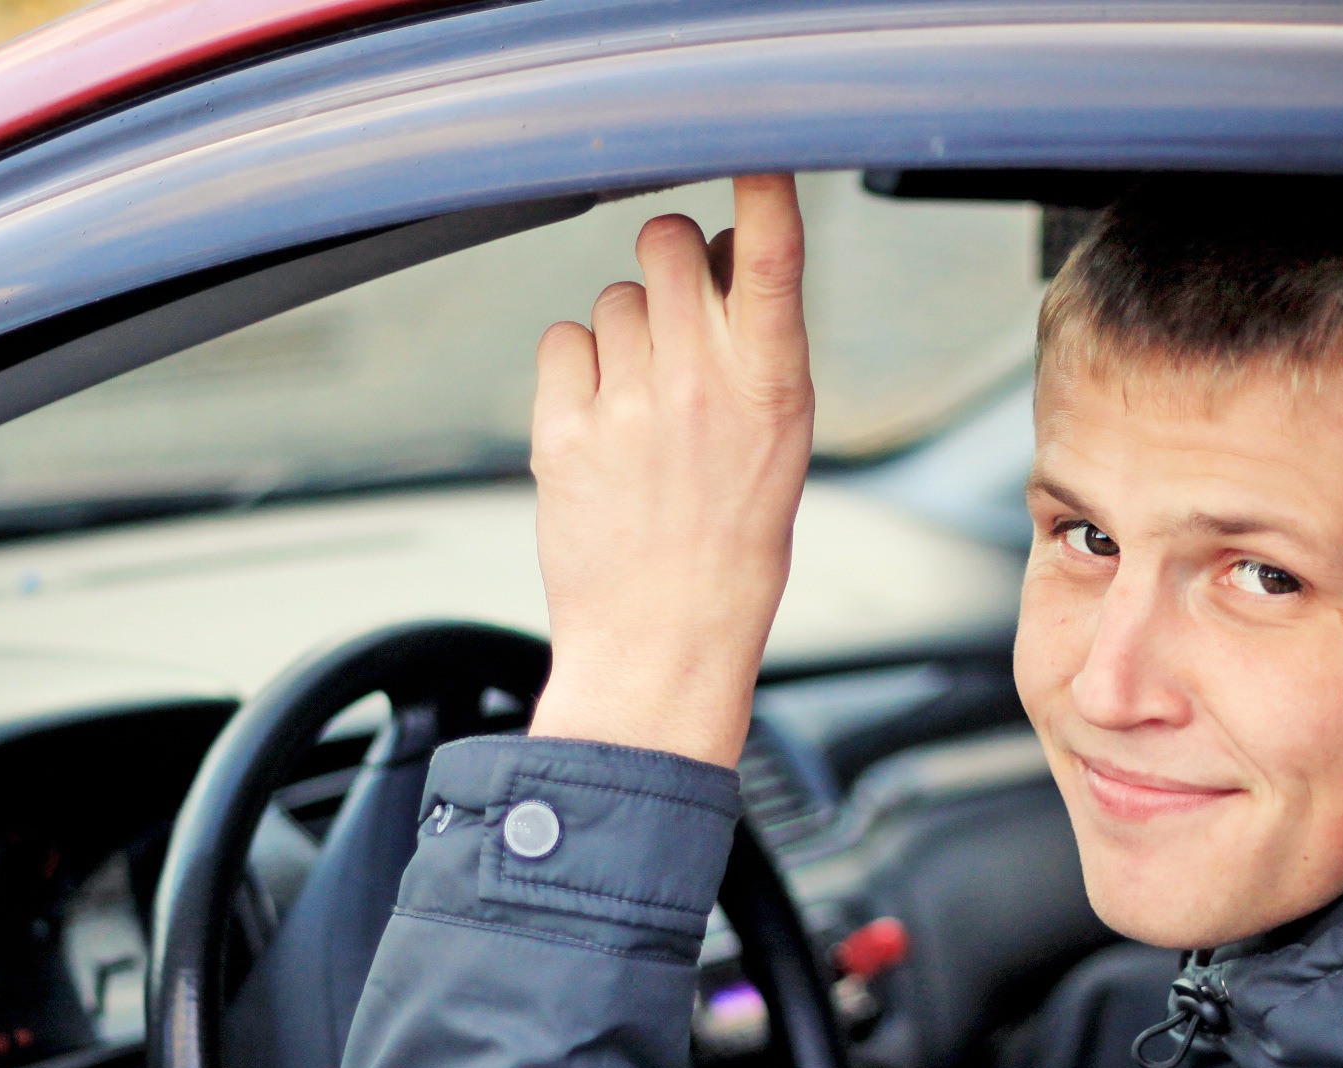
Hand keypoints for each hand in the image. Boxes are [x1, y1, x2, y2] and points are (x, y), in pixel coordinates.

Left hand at [526, 175, 813, 768]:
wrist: (667, 644)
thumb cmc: (731, 546)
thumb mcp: (780, 443)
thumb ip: (754, 347)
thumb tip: (721, 256)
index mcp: (774, 386)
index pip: (772, 253)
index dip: (761, 186)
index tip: (753, 149)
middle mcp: (701, 382)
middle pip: (668, 243)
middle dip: (670, 262)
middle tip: (676, 317)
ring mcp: (628, 404)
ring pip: (613, 296)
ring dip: (624, 330)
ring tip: (641, 406)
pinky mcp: (564, 430)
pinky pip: (563, 342)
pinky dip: (577, 369)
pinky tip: (601, 423)